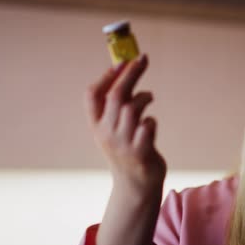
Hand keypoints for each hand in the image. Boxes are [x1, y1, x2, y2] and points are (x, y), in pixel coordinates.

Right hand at [84, 54, 165, 195]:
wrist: (135, 186)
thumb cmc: (127, 150)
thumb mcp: (114, 129)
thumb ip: (118, 105)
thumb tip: (129, 69)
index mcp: (96, 125)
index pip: (93, 95)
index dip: (106, 76)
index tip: (121, 61)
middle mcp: (106, 134)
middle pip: (117, 96)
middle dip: (131, 73)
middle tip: (143, 59)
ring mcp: (123, 144)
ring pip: (132, 109)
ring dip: (144, 97)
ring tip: (149, 97)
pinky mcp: (140, 153)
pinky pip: (148, 127)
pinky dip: (151, 121)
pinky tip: (150, 126)